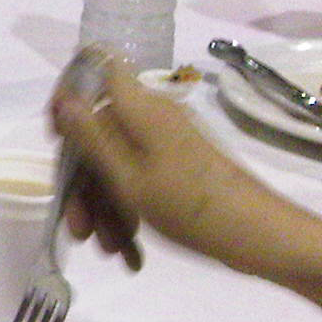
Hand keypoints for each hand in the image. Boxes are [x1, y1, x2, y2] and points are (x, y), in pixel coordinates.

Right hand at [51, 51, 283, 272]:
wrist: (265, 239)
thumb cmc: (193, 208)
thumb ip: (91, 137)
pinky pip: (138, 178)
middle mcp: (152, 118)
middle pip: (98, 133)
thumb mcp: (130, 179)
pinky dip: (128, 209)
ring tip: (108, 249)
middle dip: (83, 181)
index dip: (68, 96)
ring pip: (115, 163)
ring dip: (104, 205)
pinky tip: (127, 250)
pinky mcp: (178, 167)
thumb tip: (63, 95)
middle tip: (78, 228)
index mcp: (140, 109)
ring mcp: (167, 143)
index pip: (95, 71)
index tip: (56, 140)